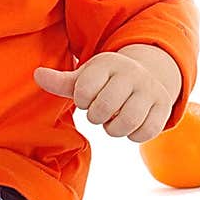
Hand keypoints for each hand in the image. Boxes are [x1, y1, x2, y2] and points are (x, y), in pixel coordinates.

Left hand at [33, 51, 174, 142]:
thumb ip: (61, 81)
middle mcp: (131, 74)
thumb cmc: (105, 80)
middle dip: (96, 116)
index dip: (82, 100)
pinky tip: (129, 127)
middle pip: (105, 107)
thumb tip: (36, 75)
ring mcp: (150, 90)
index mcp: (108, 64)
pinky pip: (146, 131)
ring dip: (113, 129)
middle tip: (98, 113)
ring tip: (112, 121)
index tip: (86, 98)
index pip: (85, 90)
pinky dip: (133, 135)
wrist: (147, 74)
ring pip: (126, 121)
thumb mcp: (84, 77)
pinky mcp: (163, 107)